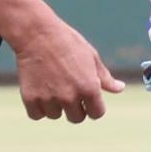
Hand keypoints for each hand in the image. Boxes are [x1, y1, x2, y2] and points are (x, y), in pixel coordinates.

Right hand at [9, 6, 124, 121]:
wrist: (36, 33)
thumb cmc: (67, 42)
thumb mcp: (91, 57)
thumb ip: (105, 78)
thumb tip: (120, 88)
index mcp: (89, 88)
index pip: (96, 114)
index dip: (93, 106)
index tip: (86, 98)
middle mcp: (70, 97)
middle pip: (76, 118)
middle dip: (74, 107)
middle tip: (66, 89)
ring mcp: (49, 99)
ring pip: (55, 115)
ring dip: (54, 105)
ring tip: (51, 83)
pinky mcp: (30, 98)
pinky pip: (36, 114)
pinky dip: (37, 106)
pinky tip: (38, 90)